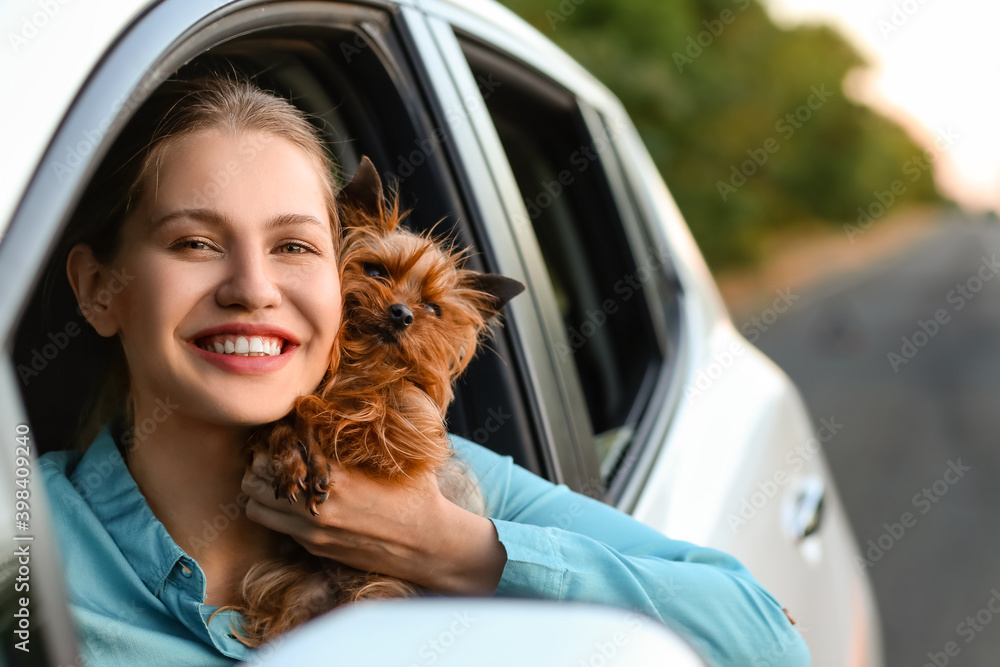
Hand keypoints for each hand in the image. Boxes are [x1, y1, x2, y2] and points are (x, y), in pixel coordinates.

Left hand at [241, 449, 506, 594]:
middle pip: (254, 480)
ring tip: (278, 476)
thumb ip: (365, 434)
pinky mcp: (315, 548)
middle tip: (273, 451)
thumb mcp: (396, 456)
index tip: (284, 429)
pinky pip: (277, 526)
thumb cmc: (418, 495)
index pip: (279, 451)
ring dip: (260, 489)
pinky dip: (277, 510)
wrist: (430, 545)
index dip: (276, 436)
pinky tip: (298, 497)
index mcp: (336, 478)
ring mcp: (312, 532)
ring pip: (255, 508)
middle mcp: (315, 507)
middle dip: (259, 462)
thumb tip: (343, 405)